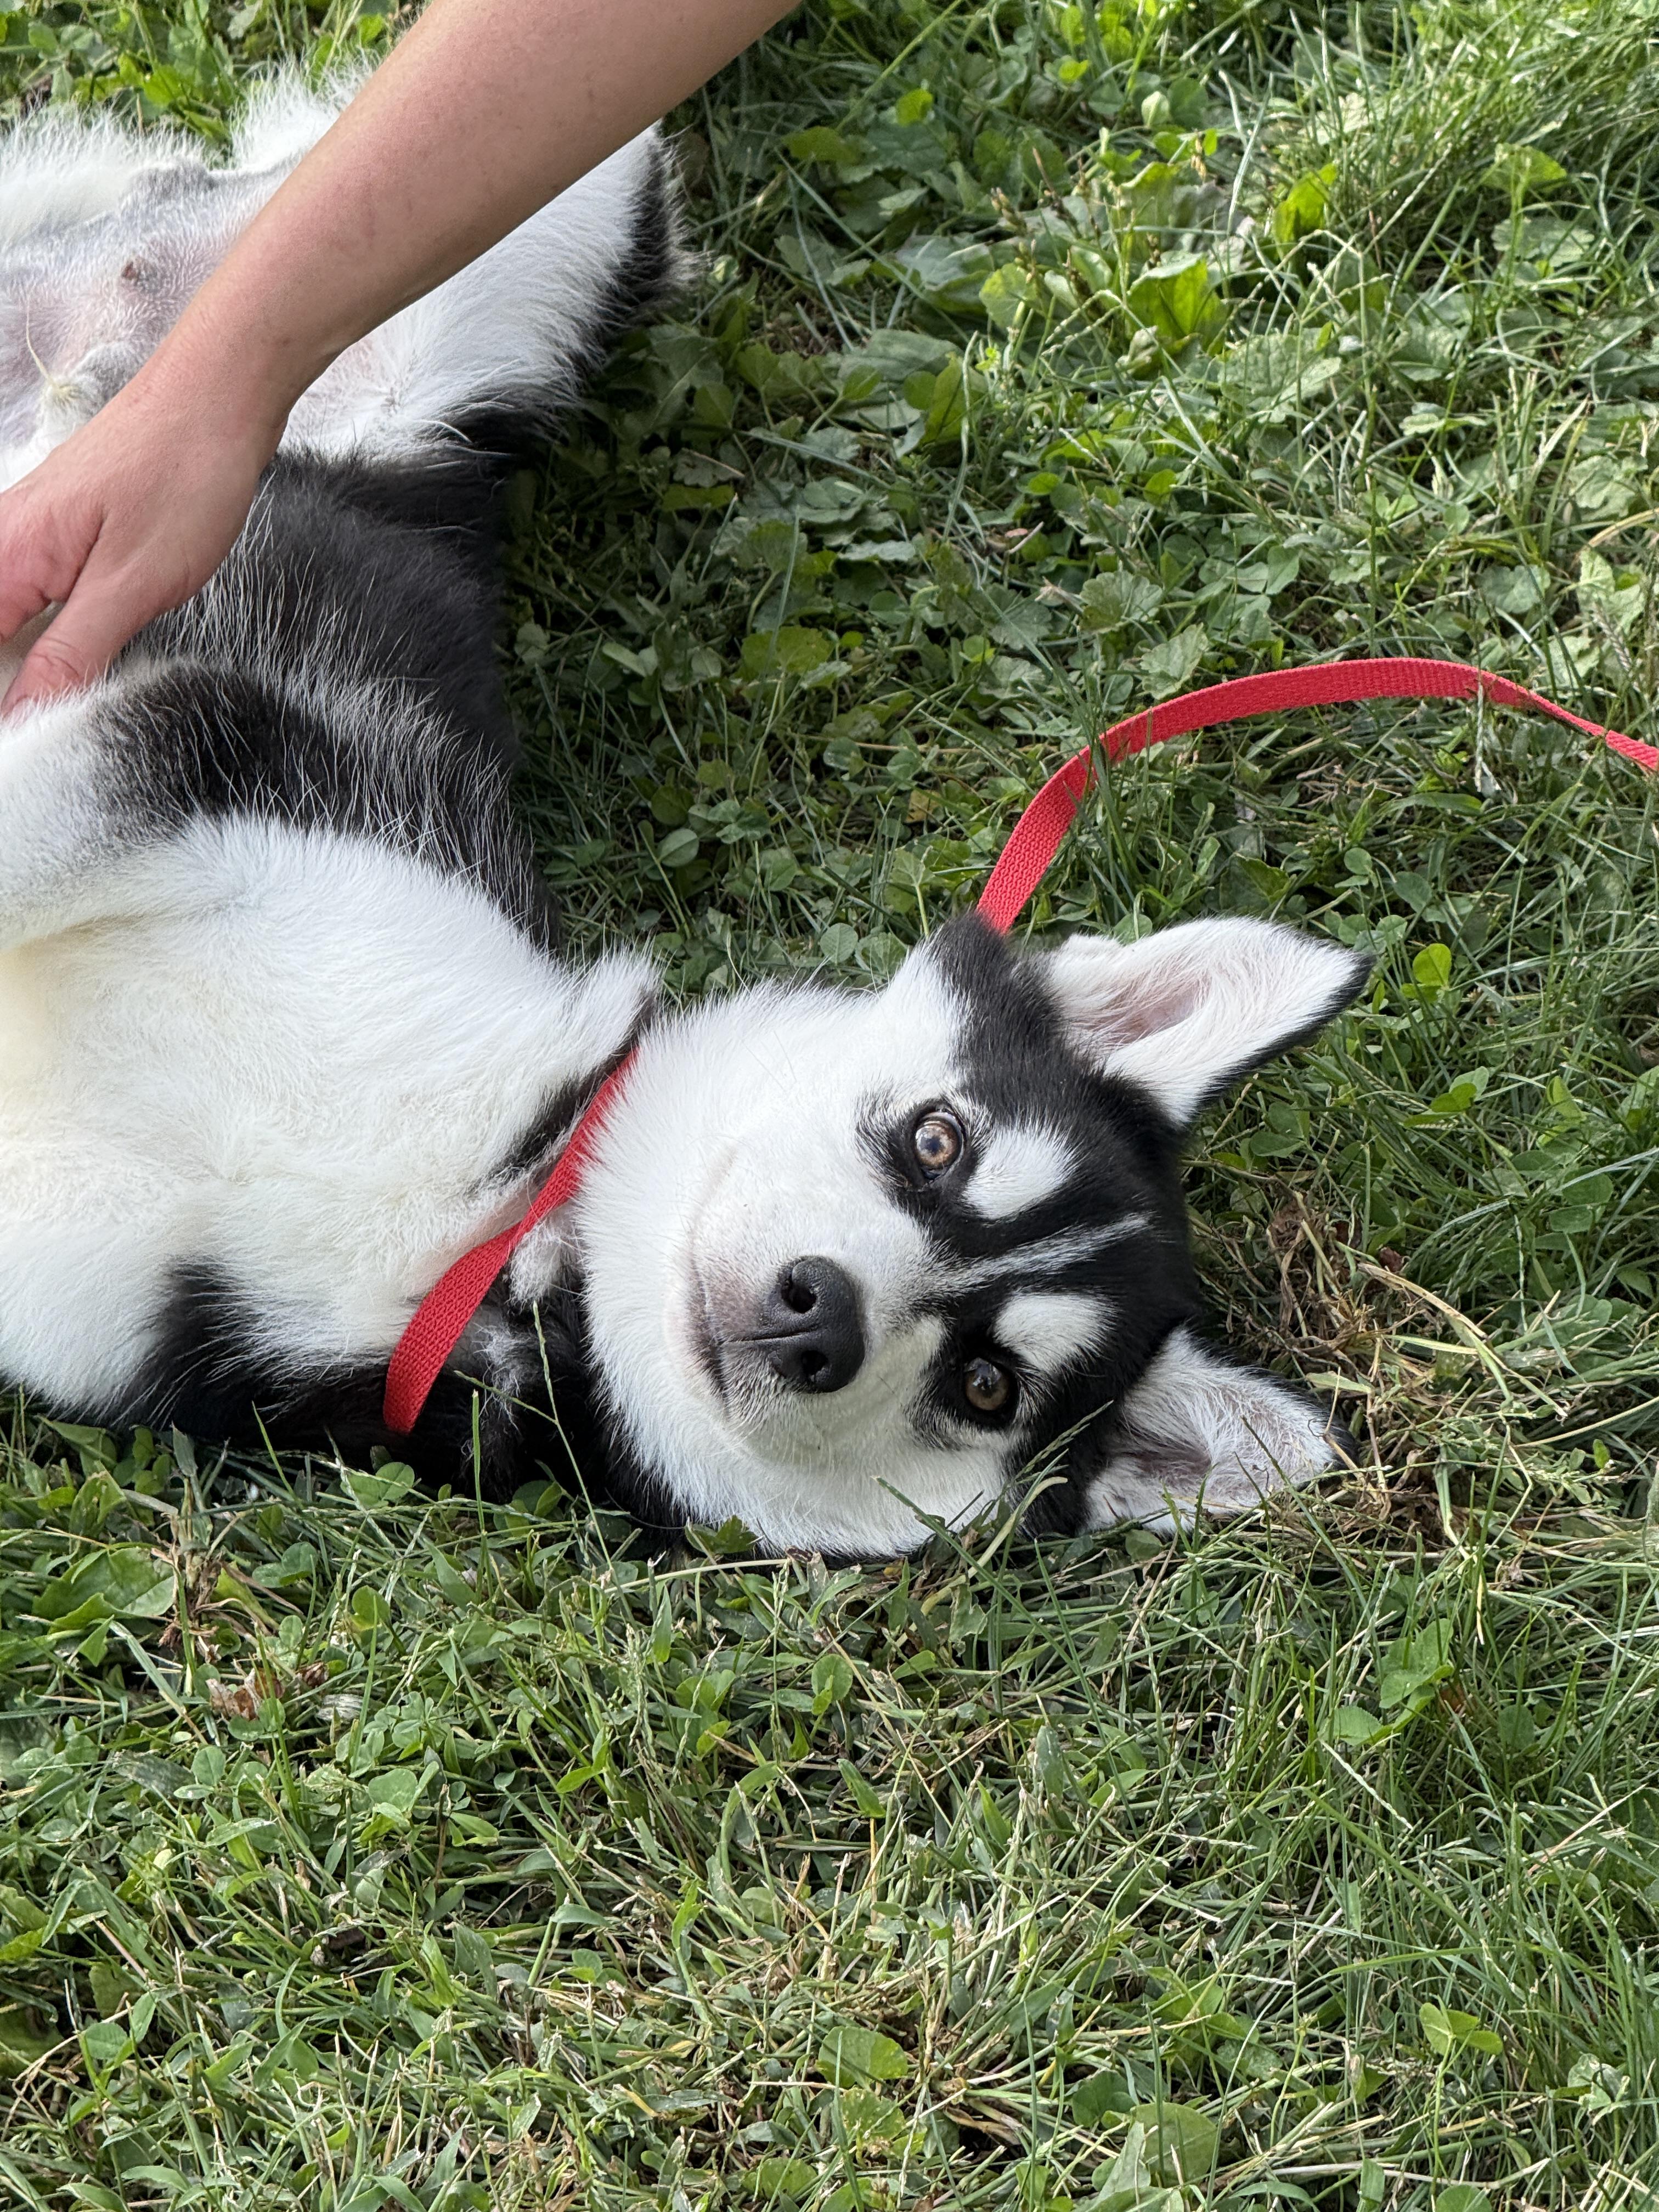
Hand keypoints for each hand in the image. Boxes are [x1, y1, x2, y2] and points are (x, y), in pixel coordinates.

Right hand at [0, 363, 282, 714]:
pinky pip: (30, 598)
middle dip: (14, 687)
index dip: (2, 704)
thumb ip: (72, 655)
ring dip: (29, 666)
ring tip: (60, 702)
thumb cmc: (182, 475)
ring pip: (7, 622)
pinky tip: (80, 653)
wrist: (215, 399)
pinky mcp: (57, 535)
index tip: (24, 742)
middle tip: (49, 726)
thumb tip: (23, 714)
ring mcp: (25, 535)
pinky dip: (50, 635)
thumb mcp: (131, 587)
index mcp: (3, 557)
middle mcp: (0, 542)